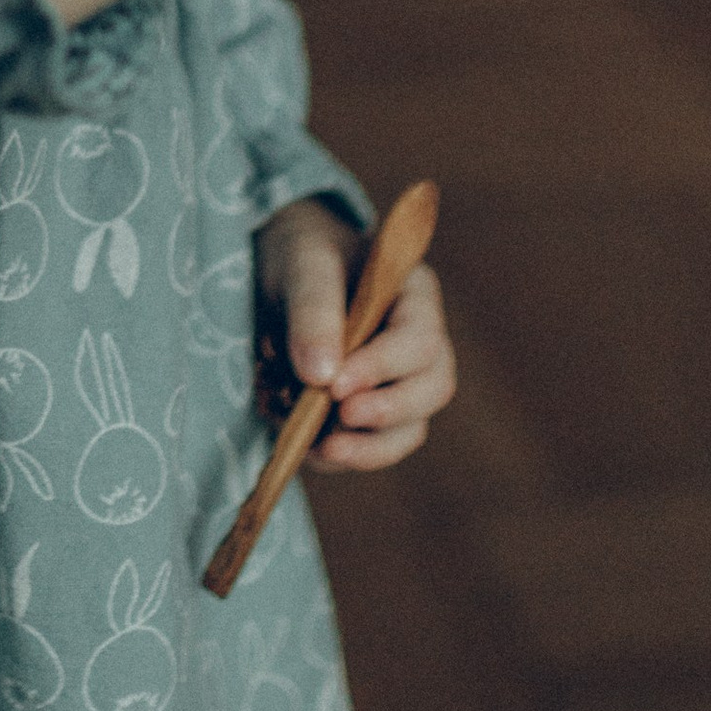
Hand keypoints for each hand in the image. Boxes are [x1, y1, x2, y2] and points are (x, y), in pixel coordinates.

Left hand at [255, 207, 454, 472]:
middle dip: (388, 411)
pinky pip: (375, 446)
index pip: (420, 340)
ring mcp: (400, 382)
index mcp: (416, 296)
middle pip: (431, 388)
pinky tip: (311, 450)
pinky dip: (347, 455)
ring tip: (323, 448)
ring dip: (371, 446)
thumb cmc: (300, 256)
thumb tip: (323, 377)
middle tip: (339, 416)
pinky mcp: (372, 413)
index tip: (335, 386)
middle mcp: (420, 343)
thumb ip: (314, 310)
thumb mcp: (303, 265)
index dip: (383, 367)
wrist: (279, 271)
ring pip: (411, 429)